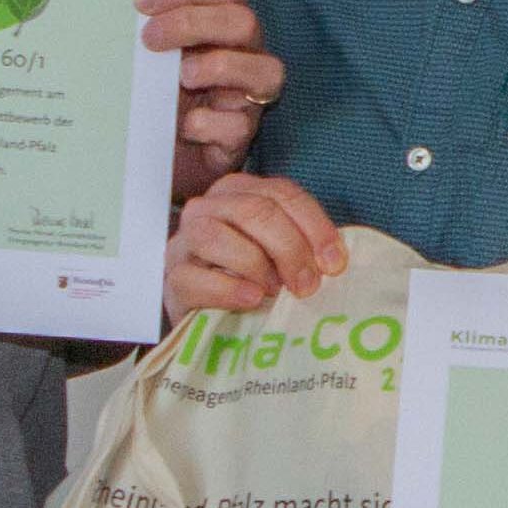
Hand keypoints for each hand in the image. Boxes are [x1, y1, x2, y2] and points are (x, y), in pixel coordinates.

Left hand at [139, 0, 284, 202]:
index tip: (140, 1)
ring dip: (219, 67)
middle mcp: (243, 57)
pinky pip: (240, 126)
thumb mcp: (144, 57)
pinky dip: (210, 123)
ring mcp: (247, 100)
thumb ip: (143, 29)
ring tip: (180, 78)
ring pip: (267, 71)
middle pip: (244, 22)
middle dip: (194, 23)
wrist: (147, 158)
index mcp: (220, 28)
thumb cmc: (149, 97)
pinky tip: (183, 127)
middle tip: (149, 39)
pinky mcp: (239, 139)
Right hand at [165, 172, 345, 320]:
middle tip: (308, 285)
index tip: (335, 263)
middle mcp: (208, 207)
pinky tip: (251, 299)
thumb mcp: (281, 254)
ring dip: (255, 265)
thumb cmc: (253, 279)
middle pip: (253, 211)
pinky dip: (228, 289)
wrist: (211, 315)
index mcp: (240, 191)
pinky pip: (194, 277)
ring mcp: (184, 241)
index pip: (282, 194)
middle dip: (289, 248)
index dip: (314, 226)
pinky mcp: (172, 276)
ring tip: (274, 292)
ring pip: (215, 236)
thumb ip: (304, 245)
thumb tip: (334, 260)